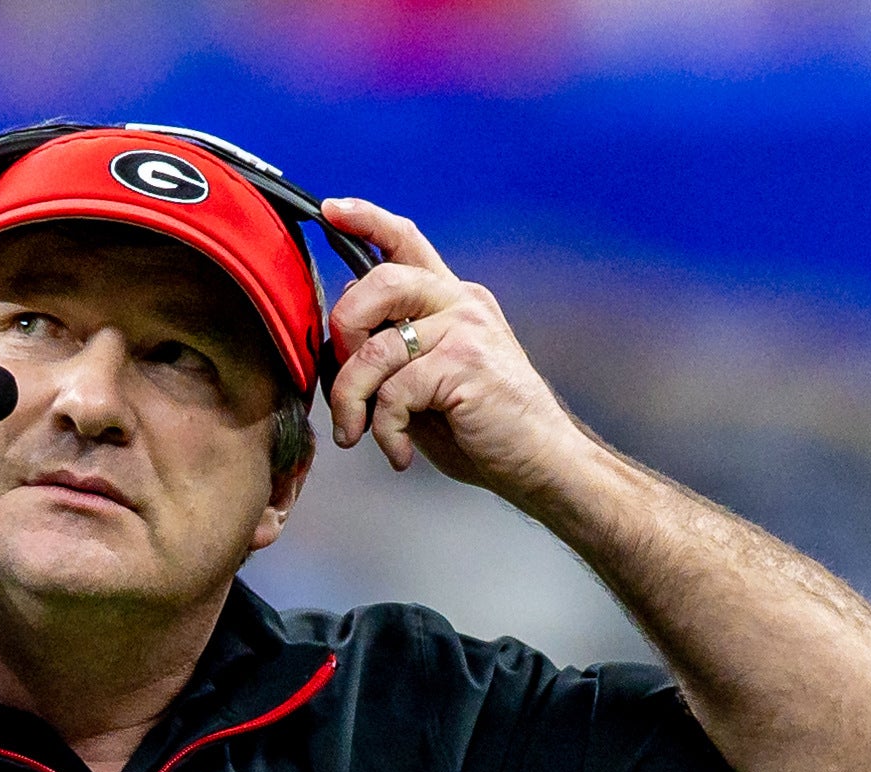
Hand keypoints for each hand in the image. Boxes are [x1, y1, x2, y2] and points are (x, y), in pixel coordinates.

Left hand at [317, 202, 597, 503]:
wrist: (541, 462)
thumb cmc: (483, 429)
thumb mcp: (428, 383)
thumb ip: (391, 351)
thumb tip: (338, 336)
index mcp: (452, 300)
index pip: (406, 240)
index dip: (365, 219)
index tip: (330, 211)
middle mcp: (460, 303)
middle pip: (378, 280)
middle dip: (343, 330)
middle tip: (344, 383)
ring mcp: (466, 329)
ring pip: (376, 348)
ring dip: (352, 399)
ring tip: (357, 433)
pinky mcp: (464, 363)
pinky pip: (394, 392)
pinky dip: (384, 430)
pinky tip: (398, 451)